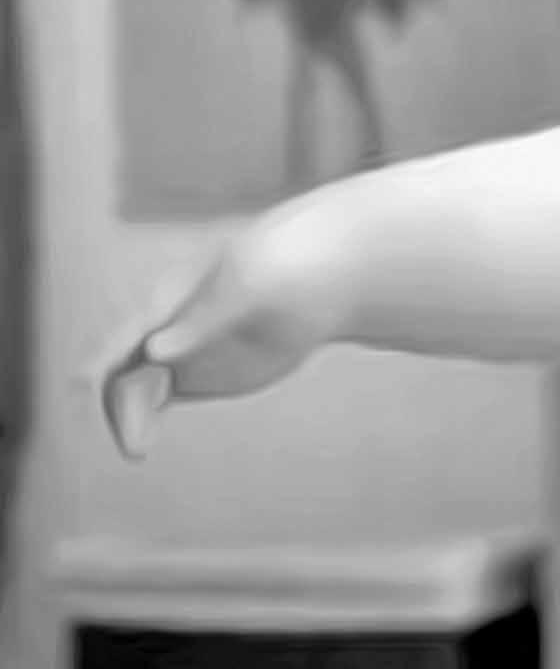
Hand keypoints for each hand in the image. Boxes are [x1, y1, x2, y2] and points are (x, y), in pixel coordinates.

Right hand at [94, 215, 344, 460]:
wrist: (318, 280)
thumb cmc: (282, 271)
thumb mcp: (248, 288)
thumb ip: (205, 321)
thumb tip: (154, 351)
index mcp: (172, 296)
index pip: (124, 331)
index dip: (99, 360)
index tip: (82, 389)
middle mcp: (165, 325)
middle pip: (120, 367)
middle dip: (116, 405)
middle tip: (136, 444)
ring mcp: (178, 350)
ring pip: (131, 389)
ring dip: (126, 418)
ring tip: (138, 448)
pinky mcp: (194, 373)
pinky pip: (151, 399)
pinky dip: (139, 422)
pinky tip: (141, 444)